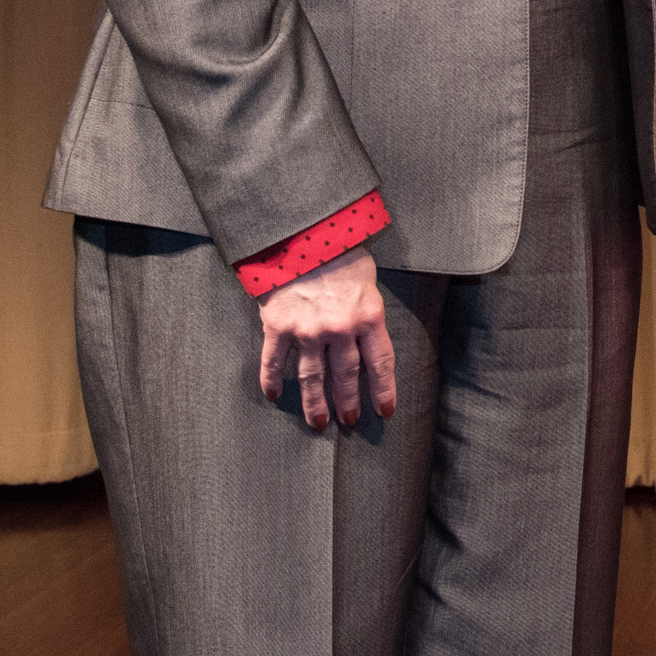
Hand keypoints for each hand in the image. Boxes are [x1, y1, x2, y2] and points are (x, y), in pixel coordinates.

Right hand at [254, 249, 396, 430]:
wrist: (301, 232)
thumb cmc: (338, 250)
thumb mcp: (366, 279)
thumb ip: (366, 309)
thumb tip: (367, 334)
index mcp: (368, 316)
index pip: (380, 363)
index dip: (383, 389)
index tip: (384, 411)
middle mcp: (340, 329)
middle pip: (346, 376)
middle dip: (348, 402)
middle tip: (349, 422)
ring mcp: (307, 330)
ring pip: (312, 377)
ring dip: (315, 403)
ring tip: (317, 423)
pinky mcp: (278, 326)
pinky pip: (274, 361)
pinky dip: (271, 380)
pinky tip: (273, 396)